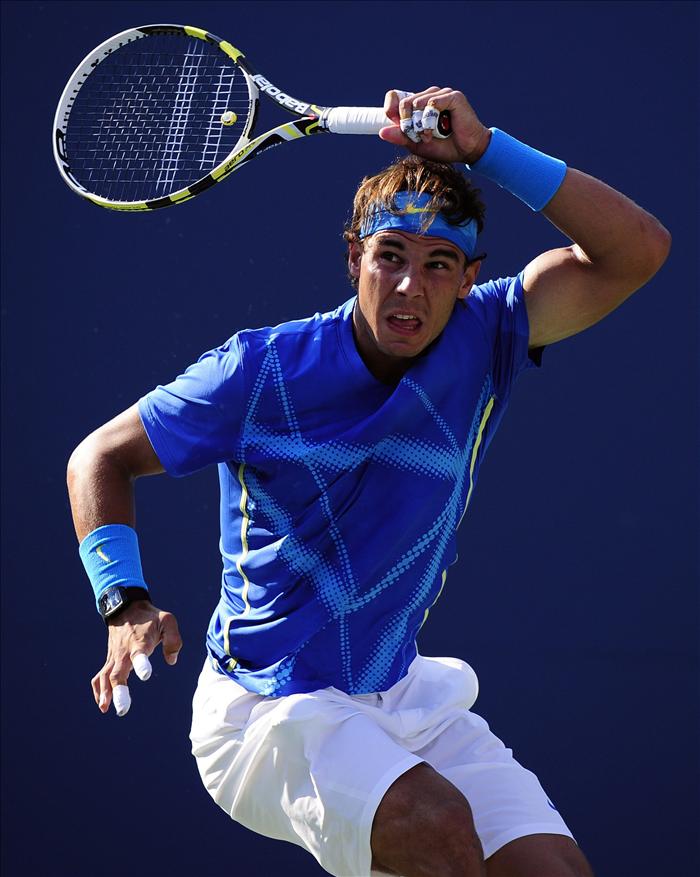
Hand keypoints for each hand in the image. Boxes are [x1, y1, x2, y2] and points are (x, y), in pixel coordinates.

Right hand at [91, 600, 181, 716]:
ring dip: (105, 694)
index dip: (141, 664)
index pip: (139, 654)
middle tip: (122, 709)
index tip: (145, 675)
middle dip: (119, 691)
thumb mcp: (167, 620)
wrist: (125, 607)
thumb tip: (171, 660)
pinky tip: (102, 705)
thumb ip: (173, 640)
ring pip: (105, 677)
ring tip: (107, 709)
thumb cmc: (150, 617)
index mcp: (139, 642)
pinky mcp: (109, 660)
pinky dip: (98, 690)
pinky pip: (100, 677)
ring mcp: (114, 657)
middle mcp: (124, 652)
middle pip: (117, 673)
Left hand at [379, 87, 491, 164]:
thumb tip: (381, 132)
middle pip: (404, 103)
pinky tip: (435, 130)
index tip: (397, 125)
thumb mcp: (416, 145)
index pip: (395, 96)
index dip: (391, 109)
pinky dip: (430, 120)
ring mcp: (440, 94)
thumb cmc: (444, 147)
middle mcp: (428, 95)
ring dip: (419, 125)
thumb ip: (401, 137)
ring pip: (416, 102)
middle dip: (407, 124)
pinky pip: (432, 103)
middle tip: (418, 137)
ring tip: (428, 136)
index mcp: (418, 104)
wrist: (467, 151)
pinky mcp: (452, 96)